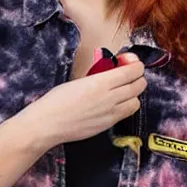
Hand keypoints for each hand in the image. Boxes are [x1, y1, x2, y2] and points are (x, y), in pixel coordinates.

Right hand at [21, 53, 145, 148]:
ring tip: (123, 89)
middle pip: (139, 85)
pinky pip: (126, 113)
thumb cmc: (57, 100)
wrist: (48, 123)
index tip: (129, 61)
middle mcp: (110, 98)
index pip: (132, 71)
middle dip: (137, 77)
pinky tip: (116, 102)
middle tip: (128, 73)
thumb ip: (99, 75)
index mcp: (101, 82)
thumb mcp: (79, 79)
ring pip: (137, 101)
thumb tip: (112, 71)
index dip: (135, 64)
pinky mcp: (108, 125)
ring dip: (133, 93)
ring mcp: (110, 113)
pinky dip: (126, 106)